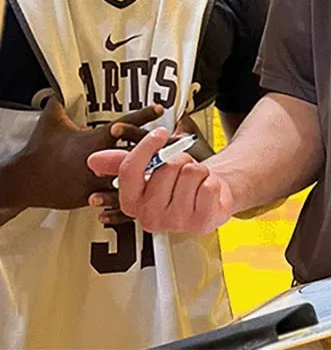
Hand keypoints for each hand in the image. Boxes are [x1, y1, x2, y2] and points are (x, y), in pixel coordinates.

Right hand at [10, 97, 162, 210]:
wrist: (24, 180)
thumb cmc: (40, 148)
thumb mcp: (51, 121)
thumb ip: (61, 102)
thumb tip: (61, 84)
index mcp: (93, 140)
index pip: (123, 125)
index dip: (142, 115)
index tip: (161, 108)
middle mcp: (97, 160)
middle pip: (134, 154)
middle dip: (155, 148)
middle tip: (177, 141)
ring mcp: (94, 181)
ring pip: (127, 179)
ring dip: (146, 175)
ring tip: (170, 170)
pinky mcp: (89, 199)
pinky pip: (113, 198)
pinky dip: (129, 195)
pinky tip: (148, 194)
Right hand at [87, 127, 233, 234]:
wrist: (208, 194)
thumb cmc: (177, 182)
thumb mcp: (150, 170)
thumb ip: (122, 163)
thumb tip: (93, 159)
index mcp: (132, 203)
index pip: (130, 171)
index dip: (145, 147)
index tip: (159, 133)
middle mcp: (150, 217)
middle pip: (165, 169)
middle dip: (179, 161)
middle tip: (181, 172)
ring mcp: (176, 222)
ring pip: (190, 173)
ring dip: (198, 170)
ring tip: (194, 182)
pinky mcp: (202, 222)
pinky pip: (209, 185)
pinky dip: (212, 181)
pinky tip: (206, 191)